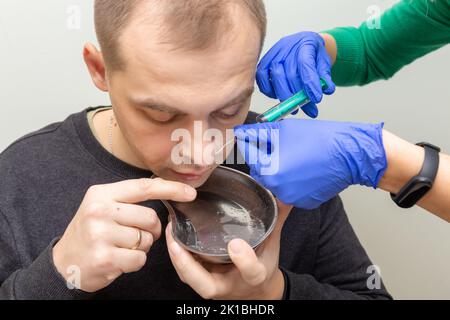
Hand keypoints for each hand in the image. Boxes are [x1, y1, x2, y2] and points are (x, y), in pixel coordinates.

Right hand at [53, 178, 196, 291]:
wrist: (63, 263)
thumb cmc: (89, 232)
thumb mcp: (101, 206)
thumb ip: (128, 200)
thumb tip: (167, 192)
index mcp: (101, 194)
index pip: (144, 187)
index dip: (171, 189)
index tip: (190, 193)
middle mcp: (99, 211)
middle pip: (150, 217)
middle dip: (151, 230)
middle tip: (136, 236)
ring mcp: (100, 234)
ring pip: (146, 240)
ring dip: (141, 247)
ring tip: (122, 247)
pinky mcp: (105, 257)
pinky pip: (140, 259)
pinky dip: (135, 262)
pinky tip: (119, 260)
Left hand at [166, 201, 291, 299]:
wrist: (255, 289)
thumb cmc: (263, 264)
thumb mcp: (273, 243)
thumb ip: (277, 217)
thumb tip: (285, 192)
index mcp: (254, 276)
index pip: (251, 272)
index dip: (244, 260)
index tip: (236, 243)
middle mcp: (230, 284)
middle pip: (207, 285)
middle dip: (189, 266)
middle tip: (178, 242)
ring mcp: (213, 285)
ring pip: (190, 278)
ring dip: (177, 257)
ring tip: (170, 230)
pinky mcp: (201, 281)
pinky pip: (185, 273)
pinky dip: (175, 256)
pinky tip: (171, 234)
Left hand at [234, 119, 386, 209]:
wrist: (350, 154)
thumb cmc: (320, 139)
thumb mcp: (284, 130)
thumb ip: (259, 133)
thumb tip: (242, 133)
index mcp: (269, 170)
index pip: (248, 155)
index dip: (249, 143)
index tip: (250, 137)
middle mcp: (277, 188)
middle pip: (260, 171)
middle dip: (264, 157)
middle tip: (276, 144)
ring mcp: (291, 198)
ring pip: (275, 181)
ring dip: (278, 169)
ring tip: (294, 154)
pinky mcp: (303, 202)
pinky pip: (290, 190)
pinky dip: (292, 180)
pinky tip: (304, 168)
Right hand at [257, 31, 334, 117]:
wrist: (302, 42)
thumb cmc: (313, 54)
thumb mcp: (324, 62)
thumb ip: (325, 76)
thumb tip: (327, 90)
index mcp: (306, 44)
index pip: (306, 64)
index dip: (310, 83)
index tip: (316, 99)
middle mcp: (287, 47)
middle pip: (289, 73)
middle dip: (297, 95)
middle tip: (305, 109)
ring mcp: (274, 53)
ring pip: (275, 76)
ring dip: (284, 95)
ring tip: (294, 108)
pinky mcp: (264, 61)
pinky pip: (261, 77)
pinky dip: (268, 90)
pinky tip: (278, 97)